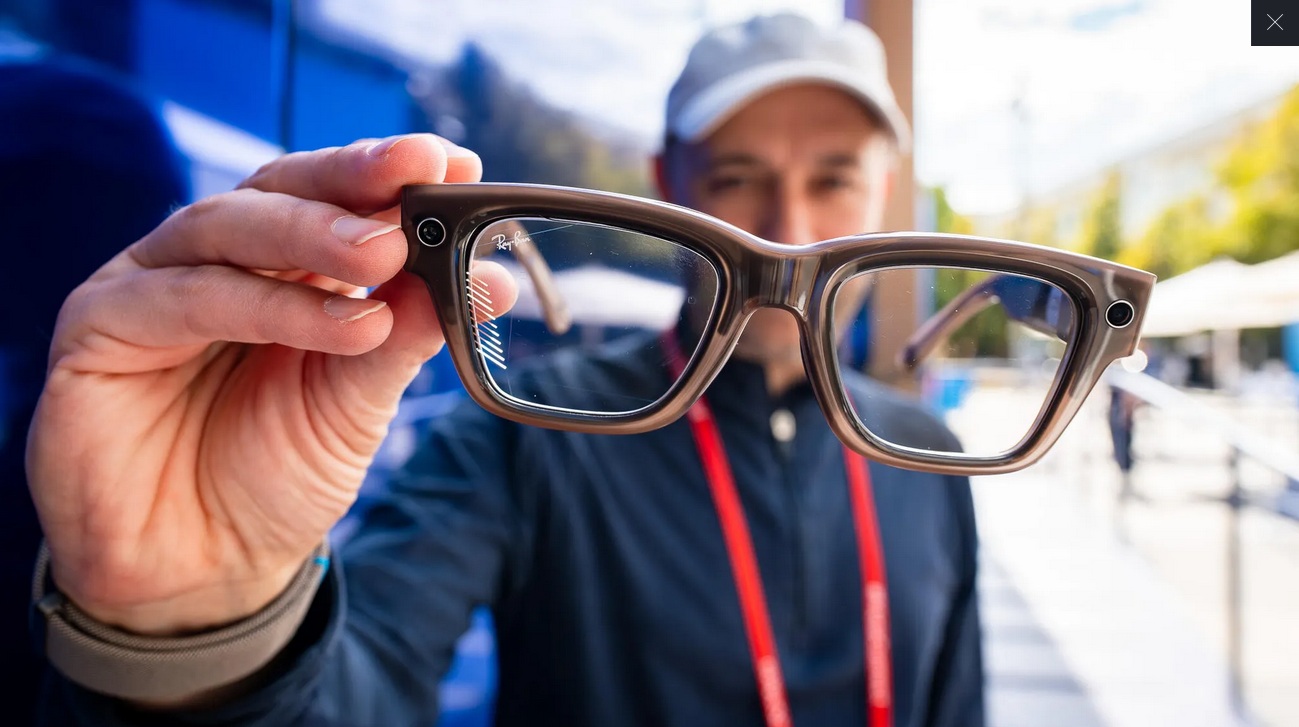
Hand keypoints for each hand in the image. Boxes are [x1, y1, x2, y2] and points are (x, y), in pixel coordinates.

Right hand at [26, 135, 514, 635]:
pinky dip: (269, 303)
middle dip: (353, 182)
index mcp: (280, 268)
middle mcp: (215, 261)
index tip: (456, 161)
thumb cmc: (278, 475)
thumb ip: (410, 333)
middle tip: (422, 182)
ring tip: (389, 253)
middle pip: (278, 190)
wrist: (205, 569)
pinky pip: (185, 296)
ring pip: (229, 227)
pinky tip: (346, 325)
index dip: (387, 173)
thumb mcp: (359, 401)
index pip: (329, 196)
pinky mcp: (100, 326)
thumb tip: (491, 277)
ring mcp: (153, 286)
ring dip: (315, 235)